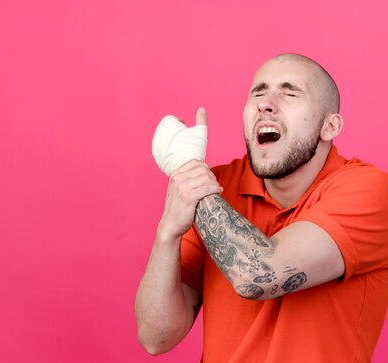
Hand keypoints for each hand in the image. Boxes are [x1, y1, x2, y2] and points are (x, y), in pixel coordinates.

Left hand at [152, 108, 207, 175]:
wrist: (185, 167)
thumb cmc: (194, 148)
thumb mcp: (200, 131)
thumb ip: (201, 119)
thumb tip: (202, 109)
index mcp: (168, 123)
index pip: (173, 119)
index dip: (181, 124)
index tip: (187, 131)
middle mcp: (159, 132)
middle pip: (168, 128)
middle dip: (175, 132)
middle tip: (185, 140)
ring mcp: (156, 143)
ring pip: (164, 139)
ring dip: (171, 141)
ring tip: (181, 148)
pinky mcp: (156, 154)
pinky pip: (162, 149)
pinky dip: (168, 150)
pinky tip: (176, 155)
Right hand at [157, 109, 220, 239]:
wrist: (171, 225)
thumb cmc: (181, 207)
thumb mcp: (183, 189)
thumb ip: (192, 178)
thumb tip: (206, 172)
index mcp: (177, 172)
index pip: (193, 154)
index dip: (199, 129)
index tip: (201, 112)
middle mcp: (178, 176)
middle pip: (203, 167)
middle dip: (210, 177)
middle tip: (210, 187)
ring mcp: (182, 185)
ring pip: (207, 177)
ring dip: (213, 185)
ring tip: (211, 192)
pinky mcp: (189, 196)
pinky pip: (207, 187)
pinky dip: (214, 190)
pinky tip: (215, 193)